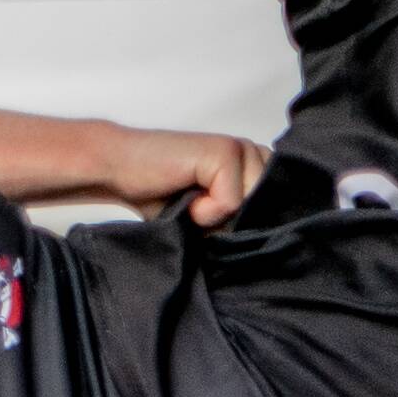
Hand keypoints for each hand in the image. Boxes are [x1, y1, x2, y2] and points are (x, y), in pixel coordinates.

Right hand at [94, 127, 264, 224]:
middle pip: (266, 212)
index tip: (211, 217)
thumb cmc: (161, 194)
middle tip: (197, 207)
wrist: (119, 170)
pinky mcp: (224, 151)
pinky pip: (231, 203)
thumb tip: (265, 247)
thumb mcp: (210, 217)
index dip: (246, 226)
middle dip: (232, 223)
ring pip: (251, 208)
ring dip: (217, 217)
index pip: (278, 209)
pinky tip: (185, 194)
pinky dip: (205, 211)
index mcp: (254, 163)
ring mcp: (240, 148)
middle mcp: (252, 152)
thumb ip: (240, 222)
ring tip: (191, 200)